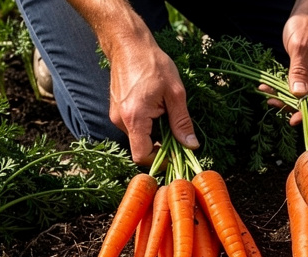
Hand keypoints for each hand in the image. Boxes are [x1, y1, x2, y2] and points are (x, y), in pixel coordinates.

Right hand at [107, 39, 197, 164]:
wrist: (128, 45)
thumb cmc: (152, 64)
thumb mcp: (175, 93)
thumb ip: (182, 122)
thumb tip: (191, 145)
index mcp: (135, 118)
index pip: (142, 155)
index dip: (160, 160)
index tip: (176, 154)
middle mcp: (121, 120)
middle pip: (141, 147)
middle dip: (160, 146)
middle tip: (177, 133)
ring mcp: (117, 116)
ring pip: (138, 137)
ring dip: (155, 134)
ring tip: (166, 115)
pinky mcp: (117, 111)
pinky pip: (134, 127)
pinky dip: (147, 126)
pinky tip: (156, 109)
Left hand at [281, 5, 307, 124]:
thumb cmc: (307, 24)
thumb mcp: (300, 46)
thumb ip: (299, 71)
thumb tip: (298, 94)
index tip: (295, 118)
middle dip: (294, 107)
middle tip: (275, 105)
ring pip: (303, 96)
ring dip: (286, 99)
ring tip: (269, 97)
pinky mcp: (307, 73)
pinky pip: (296, 86)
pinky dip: (283, 89)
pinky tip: (269, 89)